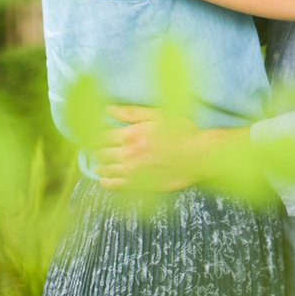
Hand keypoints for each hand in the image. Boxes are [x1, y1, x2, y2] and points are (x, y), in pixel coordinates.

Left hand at [95, 105, 212, 192]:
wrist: (199, 156)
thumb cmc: (182, 133)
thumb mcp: (158, 115)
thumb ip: (131, 112)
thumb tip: (108, 109)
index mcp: (131, 136)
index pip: (101, 137)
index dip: (96, 136)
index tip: (96, 136)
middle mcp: (128, 155)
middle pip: (101, 154)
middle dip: (97, 151)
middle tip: (98, 149)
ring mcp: (133, 172)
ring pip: (106, 171)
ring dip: (100, 167)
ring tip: (100, 164)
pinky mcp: (140, 185)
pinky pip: (116, 186)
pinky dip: (107, 183)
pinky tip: (105, 180)